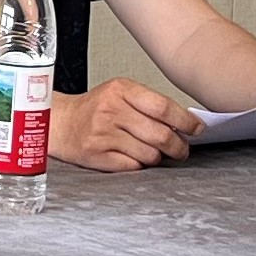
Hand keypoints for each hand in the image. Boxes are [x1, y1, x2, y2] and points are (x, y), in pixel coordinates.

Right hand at [51, 78, 200, 170]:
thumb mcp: (120, 94)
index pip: (163, 107)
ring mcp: (103, 135)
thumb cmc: (95, 109)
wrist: (59, 123)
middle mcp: (111, 111)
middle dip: (178, 146)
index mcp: (120, 90)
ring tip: (154, 153)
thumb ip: (149, 105)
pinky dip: (139, 165)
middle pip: (160, 134)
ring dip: (158, 157)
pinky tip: (134, 157)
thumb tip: (185, 123)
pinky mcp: (97, 156)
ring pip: (150, 154)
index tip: (197, 129)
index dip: (185, 121)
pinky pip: (133, 166)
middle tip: (182, 150)